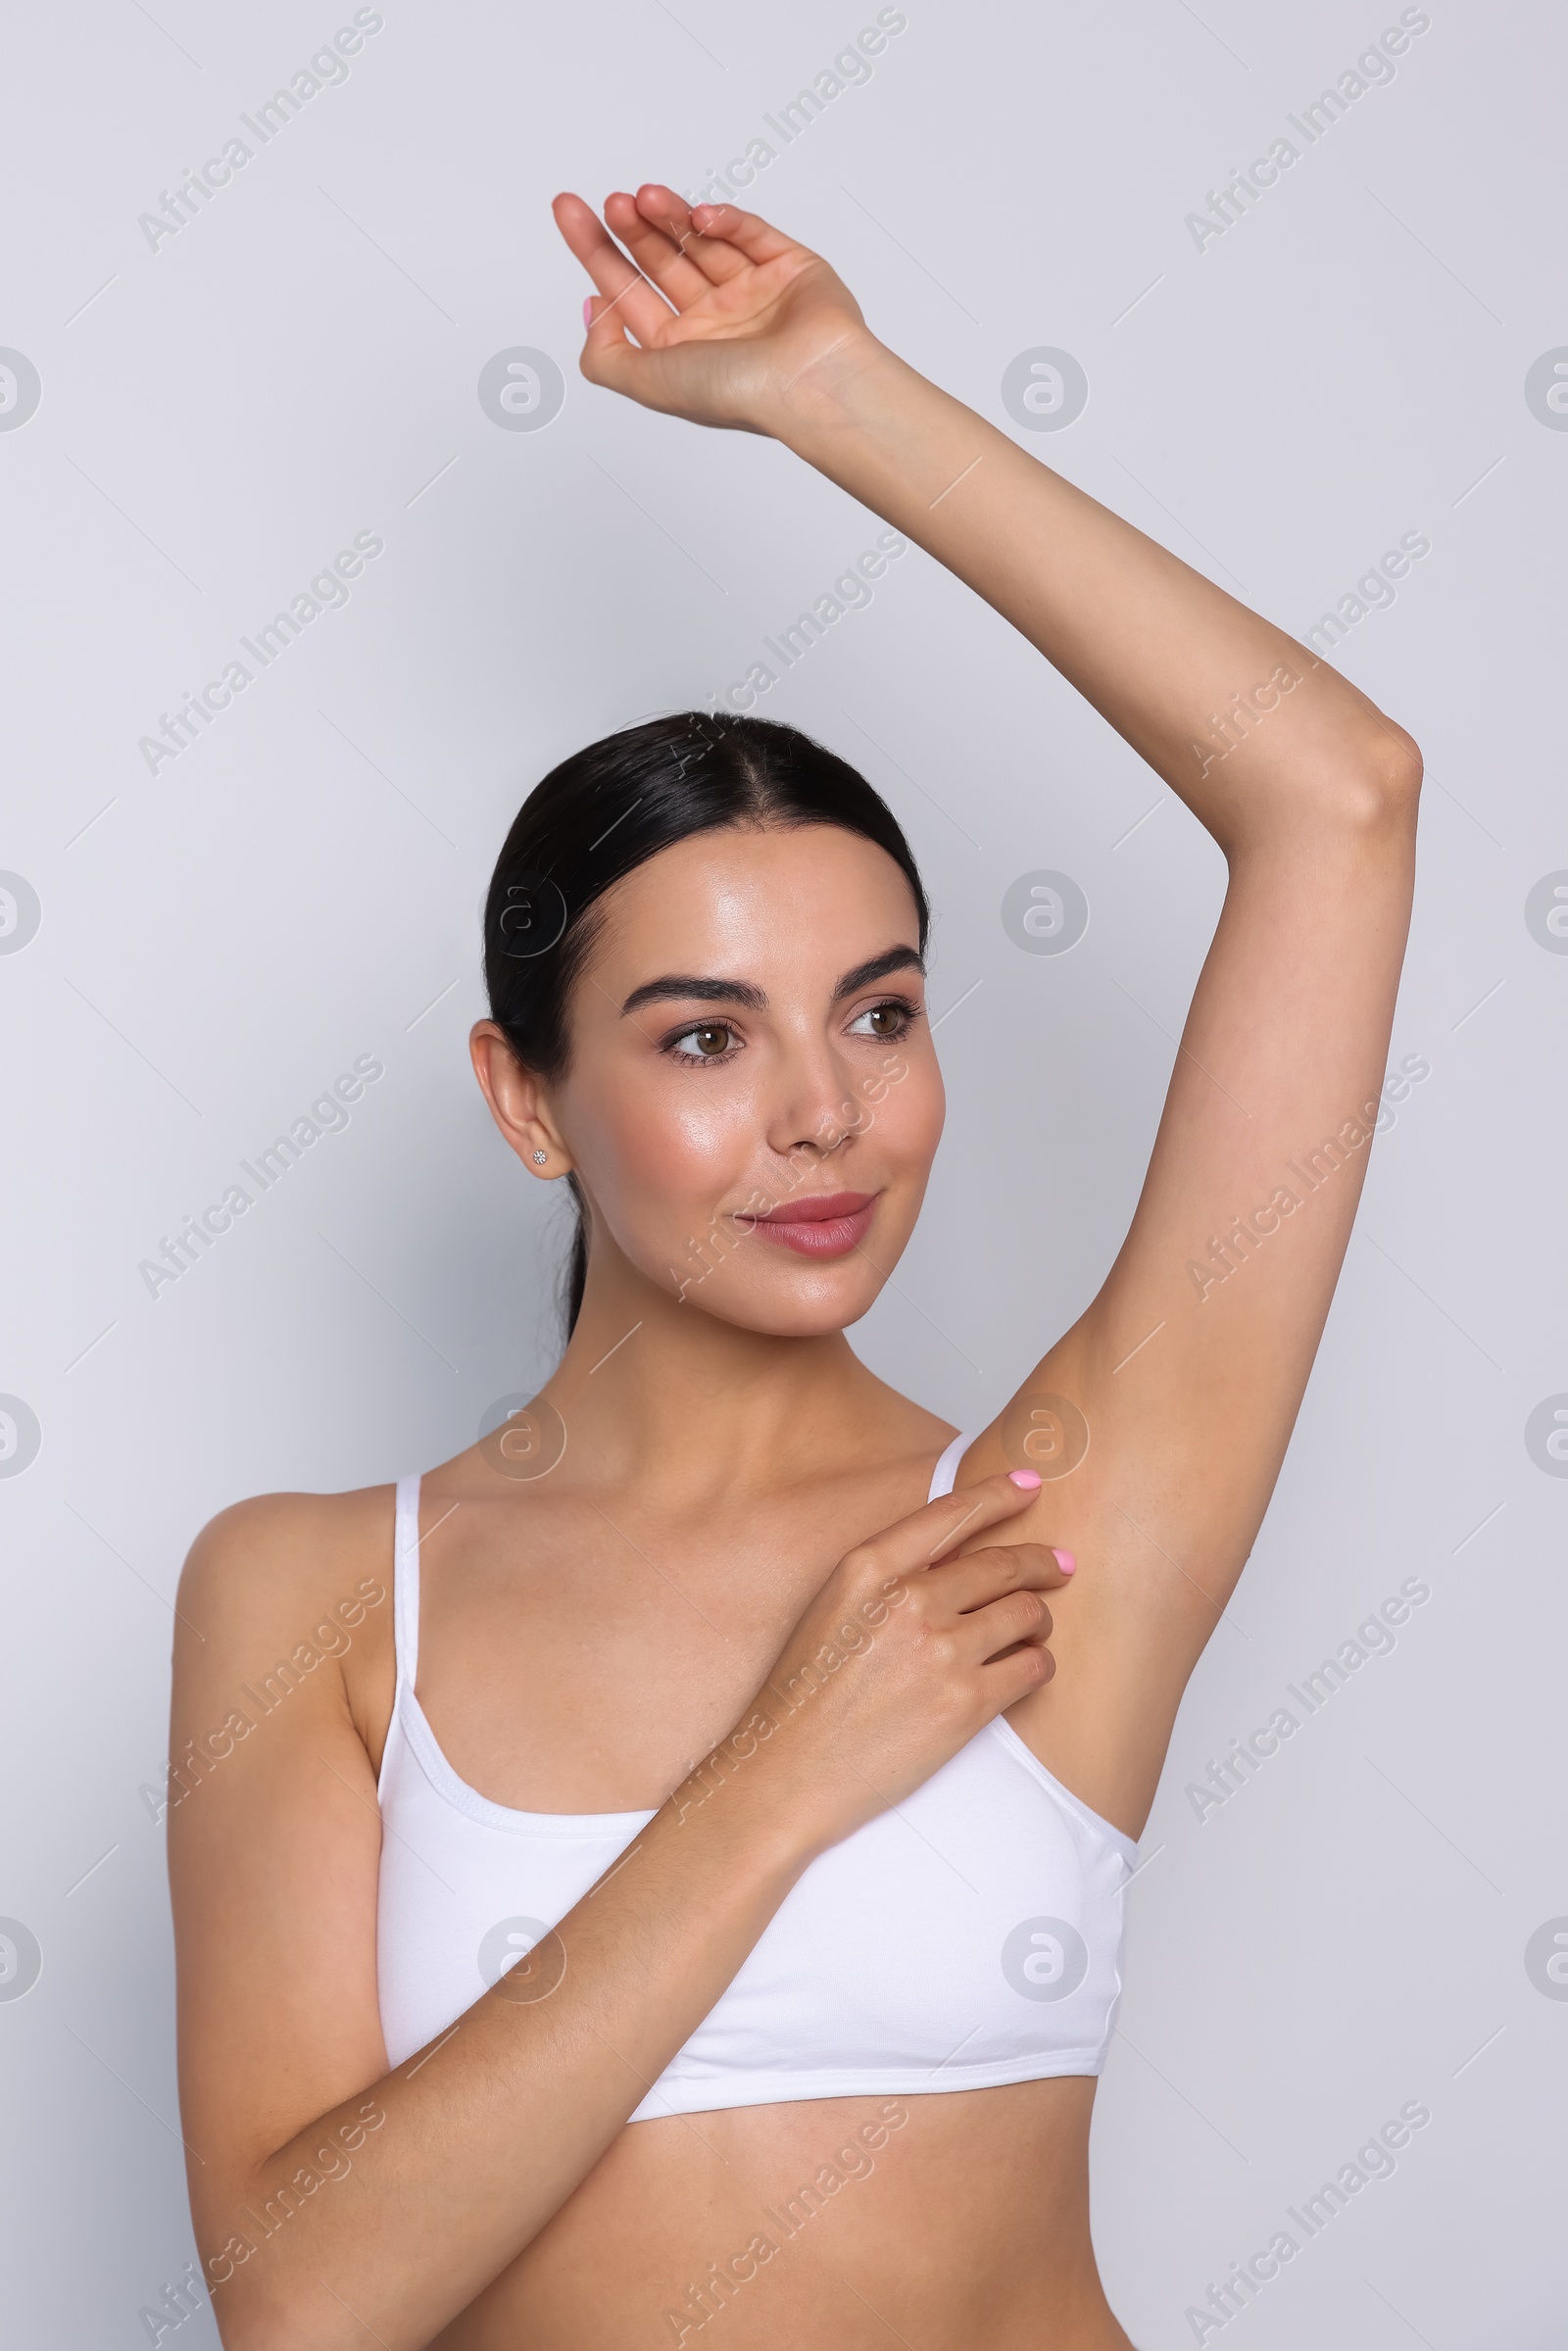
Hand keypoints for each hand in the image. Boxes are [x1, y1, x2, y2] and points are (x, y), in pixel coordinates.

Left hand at [551, 183, 877, 437]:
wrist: (809, 383)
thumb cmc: (739, 392)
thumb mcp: (647, 383)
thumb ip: (605, 357)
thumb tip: (592, 312)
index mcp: (681, 351)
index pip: (628, 292)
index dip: (596, 252)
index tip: (571, 212)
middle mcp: (714, 323)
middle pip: (660, 261)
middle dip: (631, 228)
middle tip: (612, 201)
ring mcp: (753, 293)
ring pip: (702, 241)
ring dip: (670, 216)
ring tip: (645, 197)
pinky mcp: (790, 268)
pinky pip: (752, 233)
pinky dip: (726, 220)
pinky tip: (701, 215)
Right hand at [720, 1471, 1074, 1852]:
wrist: (788, 1774)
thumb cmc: (805, 1696)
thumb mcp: (832, 1610)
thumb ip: (889, 1577)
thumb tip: (956, 1557)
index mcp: (868, 1569)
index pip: (952, 1513)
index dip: (999, 1493)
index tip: (1029, 1484)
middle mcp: (908, 1600)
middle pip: (1003, 1563)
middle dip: (1042, 1561)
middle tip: (1061, 1565)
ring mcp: (940, 1652)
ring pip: (1026, 1613)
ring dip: (1038, 1619)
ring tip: (1032, 1631)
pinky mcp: (965, 1704)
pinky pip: (1033, 1667)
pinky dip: (1038, 1664)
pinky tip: (1025, 1669)